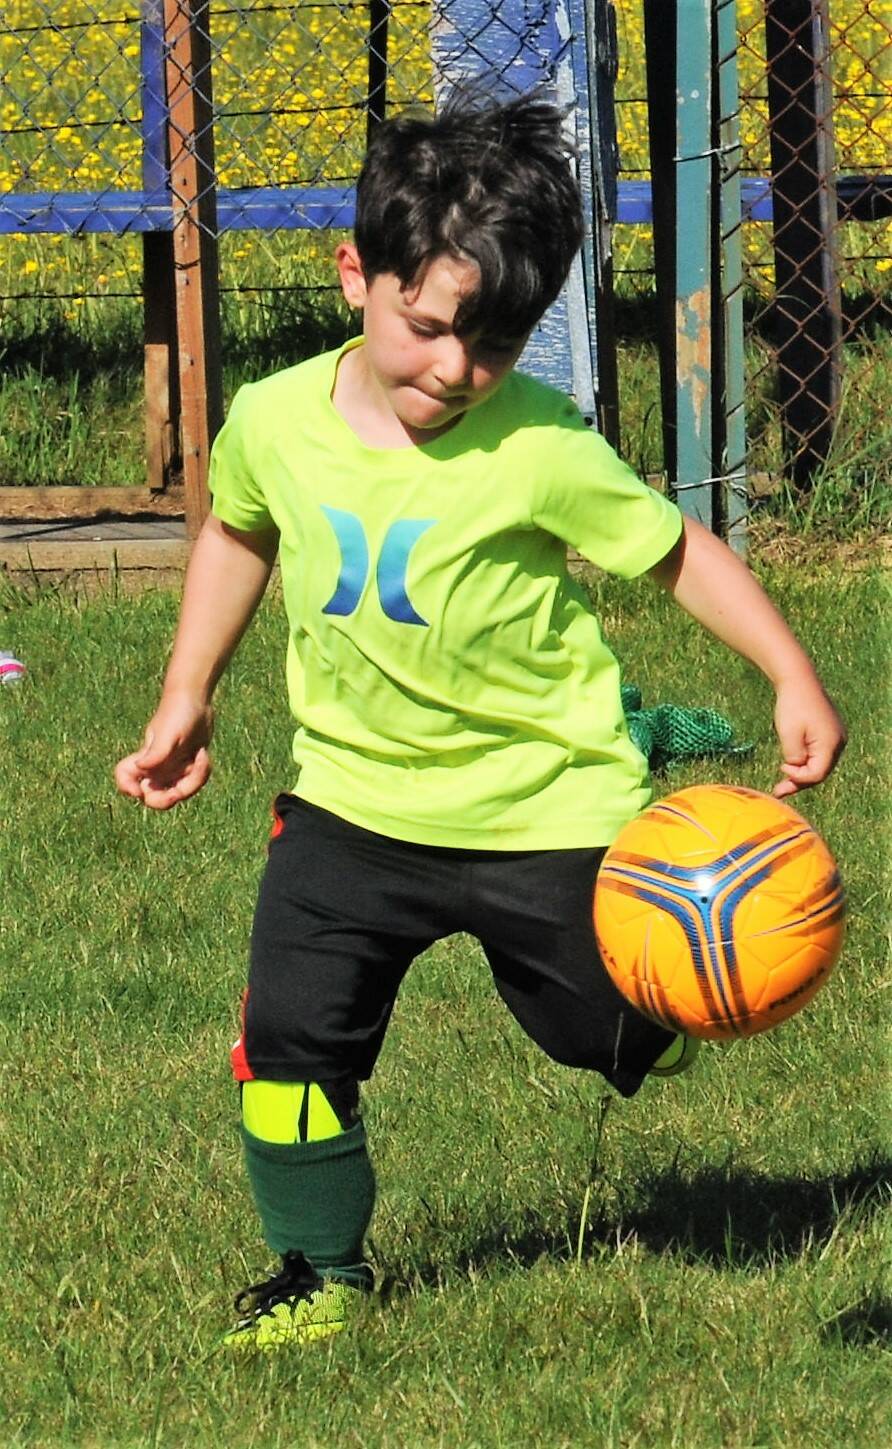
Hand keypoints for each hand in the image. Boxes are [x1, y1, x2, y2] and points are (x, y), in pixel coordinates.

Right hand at [115, 693, 213, 809]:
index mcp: (144, 758)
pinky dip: (201, 772)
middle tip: (179, 792)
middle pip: (153, 797)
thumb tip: (140, 768)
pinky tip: (203, 754)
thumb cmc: (179, 712)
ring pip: (178, 792)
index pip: (124, 777)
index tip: (141, 790)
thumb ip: (156, 752)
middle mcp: (156, 766)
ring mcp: (172, 768)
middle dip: (167, 799)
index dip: (127, 788)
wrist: (197, 699)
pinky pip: (193, 782)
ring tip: (201, 756)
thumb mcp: (169, 733)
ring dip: (193, 781)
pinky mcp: (187, 766)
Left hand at [772, 676, 846, 797]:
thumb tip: (797, 769)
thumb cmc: (792, 705)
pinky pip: (819, 754)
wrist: (798, 680)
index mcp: (831, 744)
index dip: (798, 778)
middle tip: (778, 791)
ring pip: (820, 764)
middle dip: (799, 782)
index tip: (781, 767)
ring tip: (782, 783)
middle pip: (820, 772)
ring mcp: (836, 737)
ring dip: (802, 773)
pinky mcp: (830, 733)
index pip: (817, 774)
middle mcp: (839, 743)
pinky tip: (792, 766)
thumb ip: (793, 757)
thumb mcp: (788, 734)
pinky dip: (806, 761)